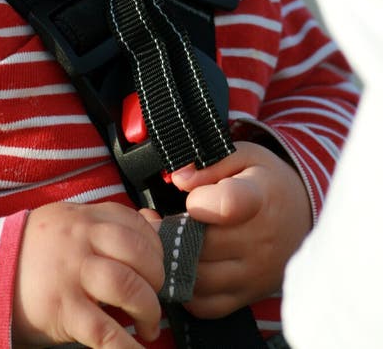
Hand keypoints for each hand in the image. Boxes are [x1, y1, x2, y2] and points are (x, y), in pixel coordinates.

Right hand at [12, 201, 164, 347]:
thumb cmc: (32, 250)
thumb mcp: (67, 220)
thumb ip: (107, 221)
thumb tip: (153, 225)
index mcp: (84, 218)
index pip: (136, 225)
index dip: (156, 248)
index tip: (158, 267)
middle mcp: (80, 242)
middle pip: (138, 254)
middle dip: (157, 279)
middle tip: (156, 296)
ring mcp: (71, 275)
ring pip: (127, 287)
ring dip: (148, 310)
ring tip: (148, 326)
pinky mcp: (62, 310)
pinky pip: (104, 331)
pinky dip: (126, 346)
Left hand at [171, 140, 311, 318]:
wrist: (303, 216)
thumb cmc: (266, 183)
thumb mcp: (244, 157)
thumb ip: (210, 162)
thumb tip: (178, 178)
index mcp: (259, 198)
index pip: (228, 204)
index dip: (199, 201)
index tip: (191, 198)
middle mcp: (260, 240)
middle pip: (201, 244)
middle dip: (172, 231)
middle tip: (159, 219)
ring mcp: (255, 273)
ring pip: (198, 277)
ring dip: (175, 260)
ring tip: (170, 239)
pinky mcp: (248, 295)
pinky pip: (206, 305)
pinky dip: (187, 288)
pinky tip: (184, 264)